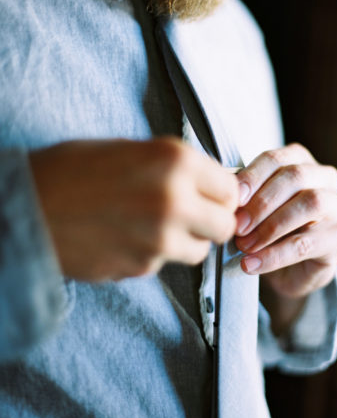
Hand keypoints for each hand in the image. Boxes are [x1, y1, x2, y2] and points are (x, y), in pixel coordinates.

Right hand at [30, 137, 238, 280]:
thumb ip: (174, 166)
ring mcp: (159, 240)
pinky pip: (164, 263)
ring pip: (199, 250)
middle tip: (193, 215)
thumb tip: (209, 182)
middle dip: (212, 221)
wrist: (25, 207)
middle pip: (225, 225)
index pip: (231, 188)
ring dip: (185, 241)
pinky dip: (153, 254)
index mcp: (174, 160)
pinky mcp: (140, 268)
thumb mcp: (129, 149)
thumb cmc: (71, 170)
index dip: (222, 194)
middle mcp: (174, 200)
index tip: (213, 197)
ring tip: (154, 226)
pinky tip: (126, 238)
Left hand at [234, 143, 336, 299]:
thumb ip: (245, 197)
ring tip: (244, 245)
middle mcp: (324, 177)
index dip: (253, 176)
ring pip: (309, 204)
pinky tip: (252, 264)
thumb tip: (226, 196)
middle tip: (237, 225)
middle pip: (295, 177)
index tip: (234, 197)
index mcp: (300, 161)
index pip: (276, 159)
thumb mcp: (253, 207)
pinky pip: (306, 244)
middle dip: (262, 202)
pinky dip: (274, 255)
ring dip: (271, 226)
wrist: (287, 268)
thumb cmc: (268, 227)